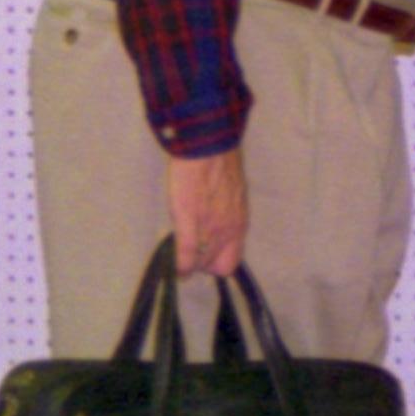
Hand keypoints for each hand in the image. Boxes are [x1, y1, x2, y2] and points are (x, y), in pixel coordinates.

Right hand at [168, 147, 246, 278]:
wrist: (207, 147)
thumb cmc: (218, 164)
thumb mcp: (230, 195)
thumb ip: (225, 215)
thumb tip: (214, 224)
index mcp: (239, 224)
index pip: (232, 262)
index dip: (217, 262)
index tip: (205, 255)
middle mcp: (229, 231)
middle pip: (216, 267)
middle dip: (202, 263)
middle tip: (190, 252)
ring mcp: (210, 229)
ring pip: (201, 263)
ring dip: (190, 262)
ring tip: (181, 253)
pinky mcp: (191, 222)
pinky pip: (186, 255)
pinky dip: (180, 265)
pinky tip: (175, 268)